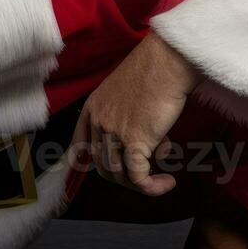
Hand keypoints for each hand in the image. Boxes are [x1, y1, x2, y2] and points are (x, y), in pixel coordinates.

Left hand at [82, 31, 200, 195]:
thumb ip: (132, 118)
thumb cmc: (157, 70)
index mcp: (94, 107)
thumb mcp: (131, 93)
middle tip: (147, 171)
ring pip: (119, 174)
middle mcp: (99, 121)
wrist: (167, 61)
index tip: (108, 170)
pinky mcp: (135, 141)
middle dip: (124, 175)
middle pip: (102, 164)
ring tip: (162, 177)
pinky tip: (168, 183)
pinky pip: (138, 177)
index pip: (80, 145)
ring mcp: (114, 132)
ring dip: (142, 183)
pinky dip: (152, 187)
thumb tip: (155, 147)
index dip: (89, 162)